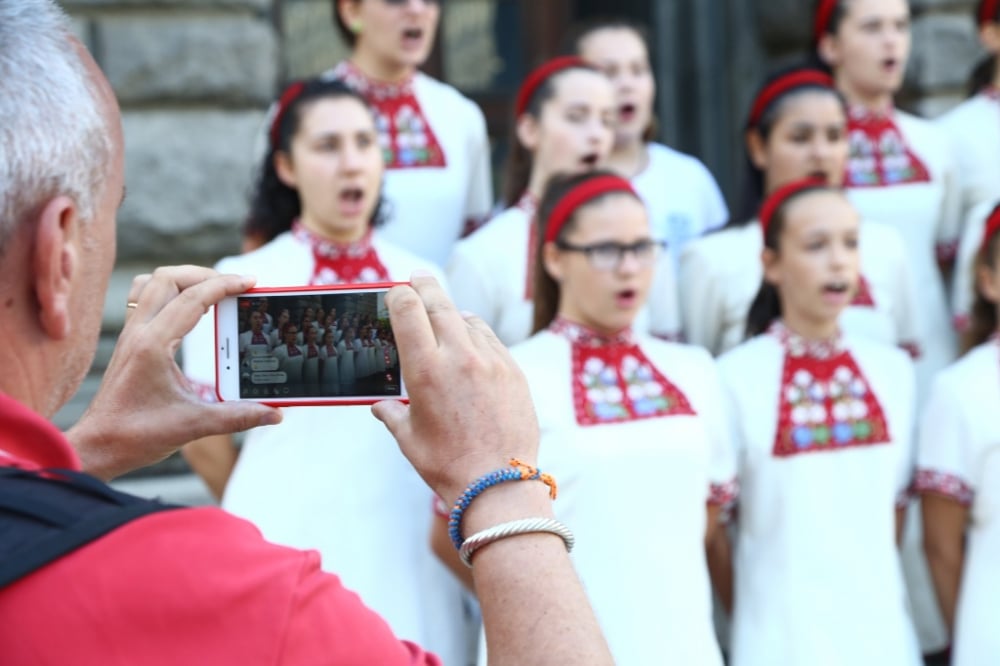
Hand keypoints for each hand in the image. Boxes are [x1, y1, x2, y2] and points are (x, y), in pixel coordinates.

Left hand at [67, 265, 281, 479]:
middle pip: (169, 279)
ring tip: (211, 290)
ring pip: (152, 284)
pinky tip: (187, 310)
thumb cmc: (137, 436)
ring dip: (183, 280)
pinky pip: (144, 300)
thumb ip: (239, 417)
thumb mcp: (194, 425)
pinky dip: (168, 294)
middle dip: (206, 275)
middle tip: (235, 287)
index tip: (250, 282)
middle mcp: (139, 333)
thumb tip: (275, 413)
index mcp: (154, 345)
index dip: (225, 285)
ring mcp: (131, 336)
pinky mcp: (130, 343)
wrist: (98, 447)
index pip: (192, 298)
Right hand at [372, 272, 538, 504]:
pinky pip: (492, 341)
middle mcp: (459, 357)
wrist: (499, 484)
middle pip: (439, 305)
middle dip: (425, 287)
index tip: (396, 291)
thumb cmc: (448, 465)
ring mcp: (491, 361)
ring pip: (468, 320)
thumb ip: (392, 414)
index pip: (408, 311)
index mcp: (426, 370)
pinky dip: (477, 334)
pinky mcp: (513, 372)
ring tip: (445, 314)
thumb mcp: (408, 440)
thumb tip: (380, 406)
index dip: (399, 295)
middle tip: (419, 277)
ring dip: (453, 313)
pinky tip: (472, 341)